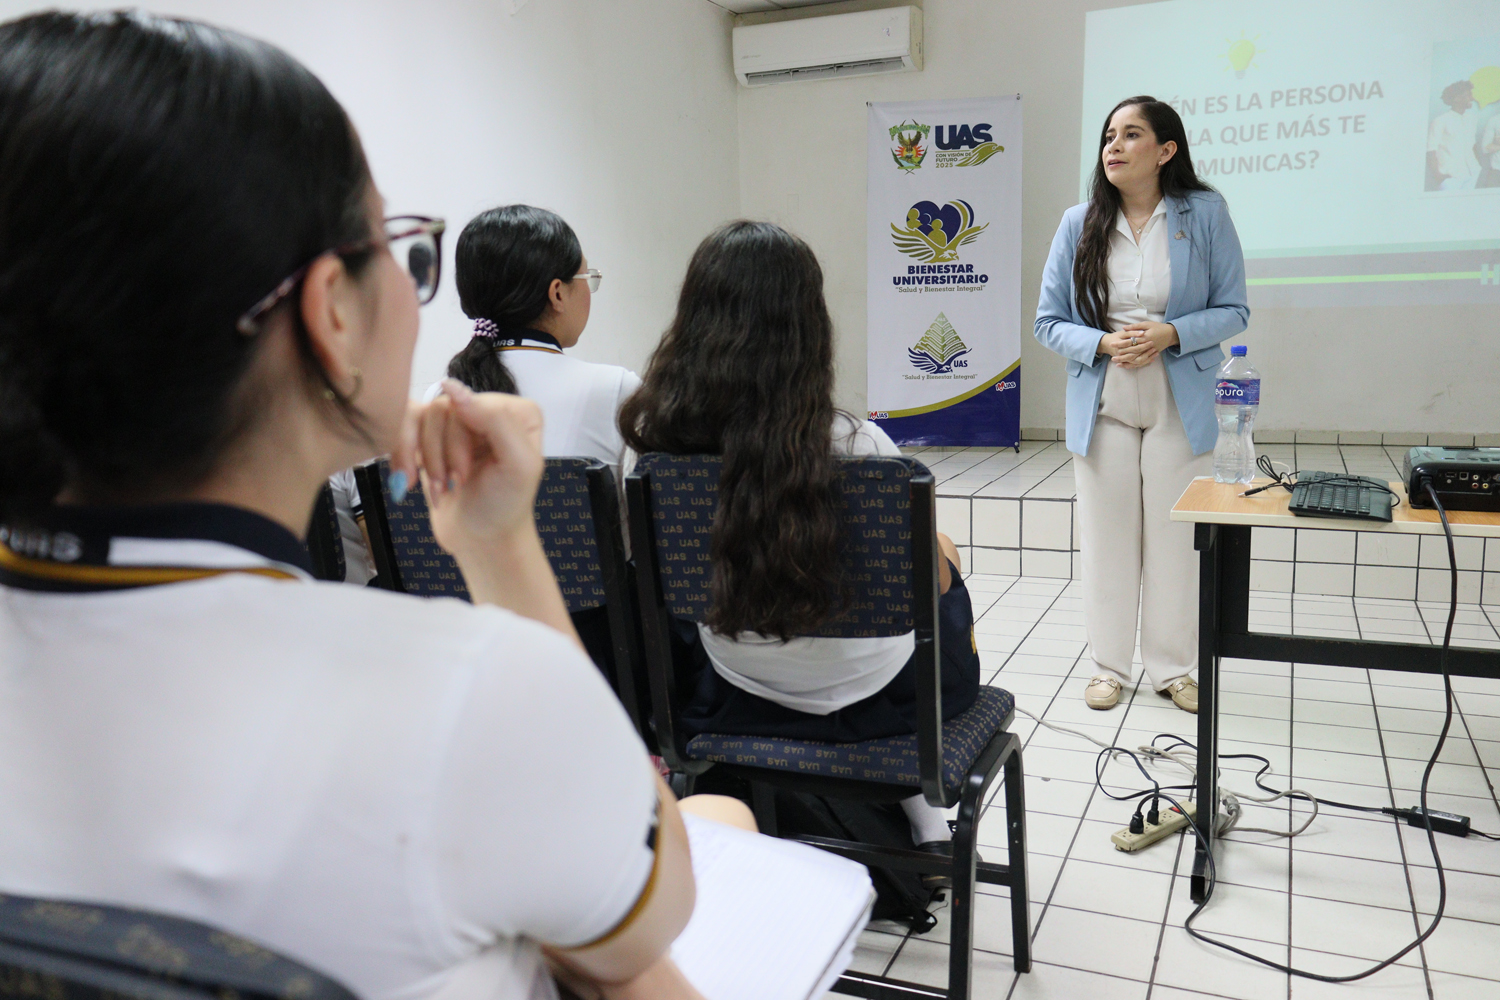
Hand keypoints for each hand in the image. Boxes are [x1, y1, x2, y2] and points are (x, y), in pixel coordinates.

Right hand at [392, 379, 544, 555]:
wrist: (481, 540)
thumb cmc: (504, 507)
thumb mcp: (517, 464)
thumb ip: (495, 420)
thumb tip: (452, 387)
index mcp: (517, 411)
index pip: (469, 402)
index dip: (458, 441)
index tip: (464, 476)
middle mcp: (487, 409)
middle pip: (442, 410)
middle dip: (441, 455)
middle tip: (453, 485)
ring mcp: (458, 422)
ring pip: (420, 417)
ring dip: (425, 460)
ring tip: (440, 489)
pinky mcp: (432, 435)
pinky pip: (403, 422)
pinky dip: (402, 454)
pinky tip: (409, 480)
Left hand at [1111, 321, 1177, 367]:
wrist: (1171, 334)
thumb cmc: (1158, 327)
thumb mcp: (1147, 324)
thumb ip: (1135, 327)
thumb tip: (1123, 328)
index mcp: (1144, 337)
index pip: (1130, 341)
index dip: (1120, 343)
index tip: (1112, 344)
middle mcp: (1146, 346)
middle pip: (1131, 352)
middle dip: (1121, 355)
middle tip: (1112, 357)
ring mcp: (1149, 352)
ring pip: (1136, 359)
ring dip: (1126, 362)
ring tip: (1117, 363)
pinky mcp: (1151, 355)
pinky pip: (1141, 362)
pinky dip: (1133, 365)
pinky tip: (1126, 365)